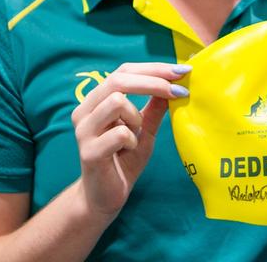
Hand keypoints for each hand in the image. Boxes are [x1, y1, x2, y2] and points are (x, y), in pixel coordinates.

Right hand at [70, 62, 189, 216]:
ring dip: (136, 117)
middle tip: (179, 91)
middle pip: (118, 79)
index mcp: (97, 100)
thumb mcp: (144, 130)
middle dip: (154, 82)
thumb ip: (154, 109)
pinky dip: (132, 140)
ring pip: (116, 102)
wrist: (104, 198)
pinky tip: (128, 150)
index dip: (154, 68)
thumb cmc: (123, 160)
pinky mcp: (89, 152)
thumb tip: (173, 83)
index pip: (124, 71)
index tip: (182, 71)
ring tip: (137, 133)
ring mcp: (84, 131)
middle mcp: (85, 111)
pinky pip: (120, 134)